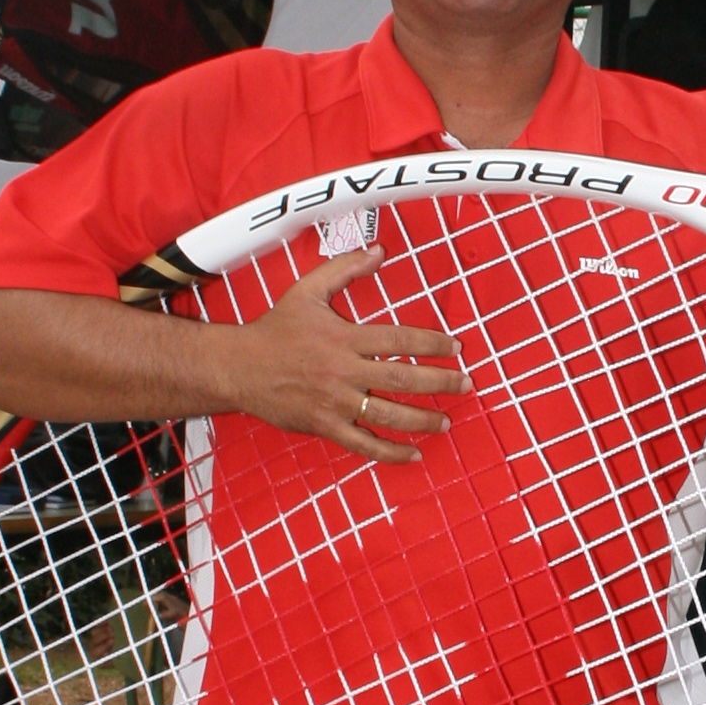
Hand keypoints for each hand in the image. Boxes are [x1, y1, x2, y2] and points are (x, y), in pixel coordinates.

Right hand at [219, 244, 469, 466]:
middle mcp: (344, 372)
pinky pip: (363, 444)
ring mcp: (335, 403)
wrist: (239, 367)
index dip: (432, 344)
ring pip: (389, 416)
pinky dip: (390, 452)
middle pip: (403, 380)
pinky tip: (413, 455)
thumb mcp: (308, 289)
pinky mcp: (325, 426)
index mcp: (344, 338)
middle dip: (441, 383)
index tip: (456, 348)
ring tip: (446, 420)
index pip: (400, 341)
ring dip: (423, 420)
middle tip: (466, 384)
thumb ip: (346, 268)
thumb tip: (379, 249)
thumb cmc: (276, 328)